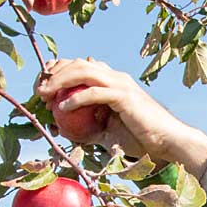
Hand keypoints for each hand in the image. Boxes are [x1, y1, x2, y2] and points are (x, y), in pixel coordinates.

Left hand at [36, 58, 206, 175]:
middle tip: (39, 90)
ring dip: (60, 81)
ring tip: (46, 95)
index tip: (42, 87)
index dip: (57, 72)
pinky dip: (75, 98)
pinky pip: (94, 92)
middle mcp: (115, 77)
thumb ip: (87, 129)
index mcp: (111, 82)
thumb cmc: (140, 140)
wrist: (167, 143)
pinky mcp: (124, 96)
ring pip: (83, 71)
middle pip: (77, 64)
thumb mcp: (107, 134)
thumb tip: (63, 131)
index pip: (79, 66)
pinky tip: (62, 108)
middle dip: (53, 73)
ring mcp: (120, 84)